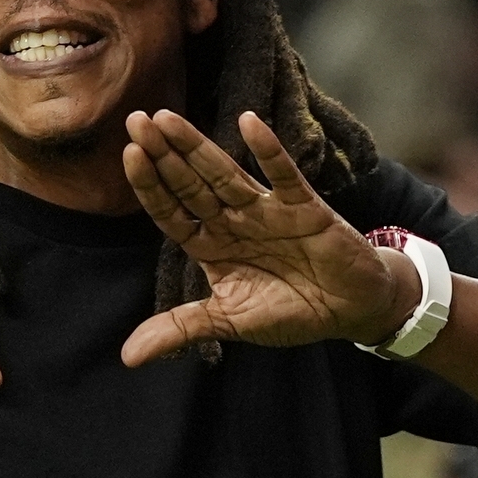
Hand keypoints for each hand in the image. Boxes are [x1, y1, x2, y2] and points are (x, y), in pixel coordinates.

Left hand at [120, 110, 416, 365]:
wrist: (350, 309)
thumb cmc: (289, 311)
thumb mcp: (229, 322)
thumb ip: (180, 329)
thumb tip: (128, 358)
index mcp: (211, 245)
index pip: (172, 212)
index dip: (150, 186)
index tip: (127, 155)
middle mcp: (233, 221)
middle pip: (191, 184)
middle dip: (163, 155)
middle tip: (135, 121)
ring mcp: (267, 210)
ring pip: (225, 174)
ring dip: (197, 147)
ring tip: (168, 119)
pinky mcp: (304, 207)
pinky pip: (283, 175)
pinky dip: (268, 151)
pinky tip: (248, 123)